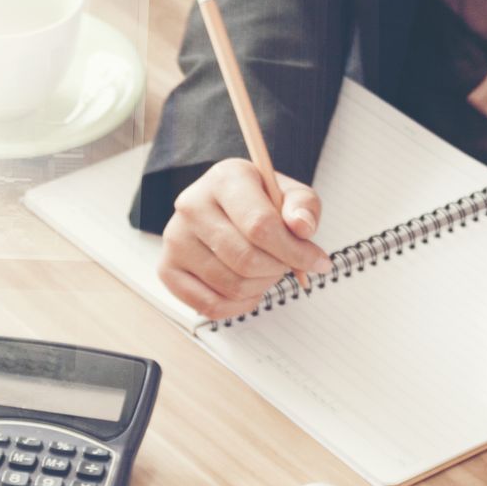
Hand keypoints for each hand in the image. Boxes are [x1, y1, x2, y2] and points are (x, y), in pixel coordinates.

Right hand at [157, 159, 330, 320]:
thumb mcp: (287, 193)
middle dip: (278, 269)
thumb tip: (302, 228)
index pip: (260, 225)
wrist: (221, 207)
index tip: (319, 262)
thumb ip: (304, 206)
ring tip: (266, 272)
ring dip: (261, 287)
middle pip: (245, 259)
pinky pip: (209, 306)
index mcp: (224, 179)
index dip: (295, 251)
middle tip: (287, 265)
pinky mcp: (167, 269)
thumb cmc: (257, 202)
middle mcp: (191, 207)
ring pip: (230, 286)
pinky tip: (248, 290)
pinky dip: (239, 306)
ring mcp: (174, 240)